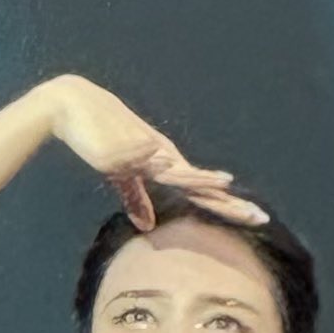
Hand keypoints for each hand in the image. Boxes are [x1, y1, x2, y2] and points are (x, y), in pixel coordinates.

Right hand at [44, 74, 267, 230]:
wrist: (73, 107)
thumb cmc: (100, 139)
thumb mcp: (121, 175)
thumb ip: (136, 199)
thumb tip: (147, 226)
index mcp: (166, 167)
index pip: (202, 193)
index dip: (228, 207)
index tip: (254, 219)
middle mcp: (163, 158)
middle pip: (201, 185)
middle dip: (229, 203)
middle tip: (259, 216)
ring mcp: (146, 151)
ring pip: (177, 170)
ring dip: (200, 178)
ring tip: (227, 186)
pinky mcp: (123, 147)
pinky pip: (139, 154)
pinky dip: (151, 159)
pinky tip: (163, 162)